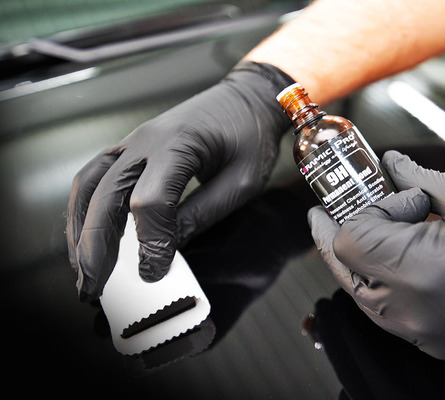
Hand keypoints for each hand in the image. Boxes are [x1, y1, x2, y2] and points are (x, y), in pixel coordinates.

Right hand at [66, 62, 294, 301]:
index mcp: (179, 145)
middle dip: (95, 245)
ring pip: (90, 184)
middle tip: (92, 287)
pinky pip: (96, 174)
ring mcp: (134, 140)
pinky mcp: (131, 145)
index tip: (153, 273)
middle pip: (107, 195)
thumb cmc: (251, 135)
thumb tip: (169, 249)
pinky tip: (86, 230)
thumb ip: (202, 213)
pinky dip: (85, 205)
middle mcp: (146, 140)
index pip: (151, 201)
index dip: (149, 242)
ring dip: (81, 227)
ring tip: (81, 265)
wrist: (248, 98)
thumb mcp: (241, 181)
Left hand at [309, 150, 444, 359]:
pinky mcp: (440, 345)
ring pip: (365, 298)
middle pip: (348, 273)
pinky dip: (385, 285)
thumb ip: (414, 180)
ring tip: (374, 229)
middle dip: (342, 236)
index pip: (350, 242)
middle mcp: (416, 314)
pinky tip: (400, 258)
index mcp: (420, 273)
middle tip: (340, 209)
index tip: (377, 189)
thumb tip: (388, 165)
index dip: (358, 210)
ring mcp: (427, 336)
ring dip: (360, 262)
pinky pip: (391, 316)